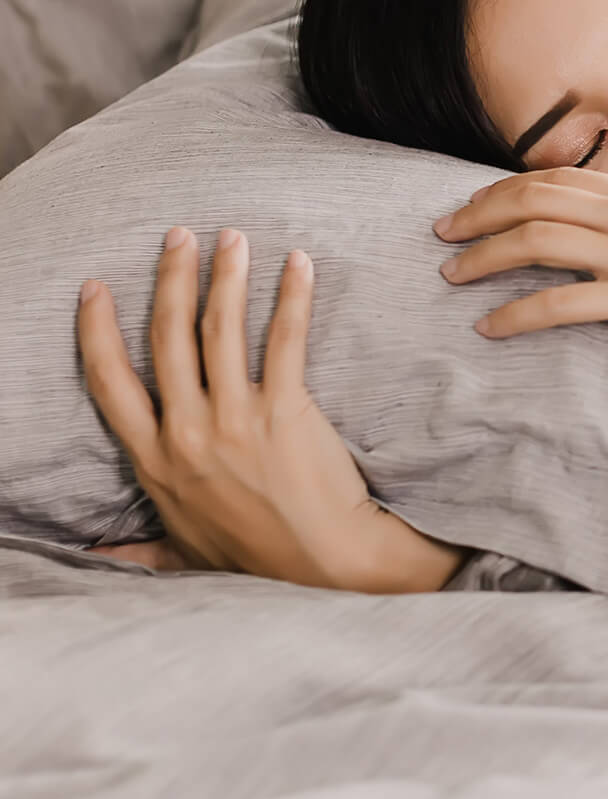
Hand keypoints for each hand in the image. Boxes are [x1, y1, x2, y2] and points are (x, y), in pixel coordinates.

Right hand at [77, 227, 464, 592]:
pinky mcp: (286, 411)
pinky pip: (286, 338)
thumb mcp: (181, 554)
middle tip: (178, 235)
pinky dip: (292, 295)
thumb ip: (137, 550)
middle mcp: (186, 433)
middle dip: (170, 277)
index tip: (95, 287)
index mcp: (153, 460)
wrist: (322, 563)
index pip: (109, 381)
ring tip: (232, 236)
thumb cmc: (255, 559)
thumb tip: (96, 558)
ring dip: (225, 274)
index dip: (97, 330)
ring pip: (220, 328)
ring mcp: (235, 419)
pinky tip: (298, 263)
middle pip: (167, 337)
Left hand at [435, 168, 607, 386]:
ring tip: (451, 275)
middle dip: (479, 215)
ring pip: (538, 241)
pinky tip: (489, 327)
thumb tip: (587, 232)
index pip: (558, 179)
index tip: (470, 209)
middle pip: (536, 200)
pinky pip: (559, 303)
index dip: (503, 190)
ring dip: (484, 258)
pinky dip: (515, 314)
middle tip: (442, 236)